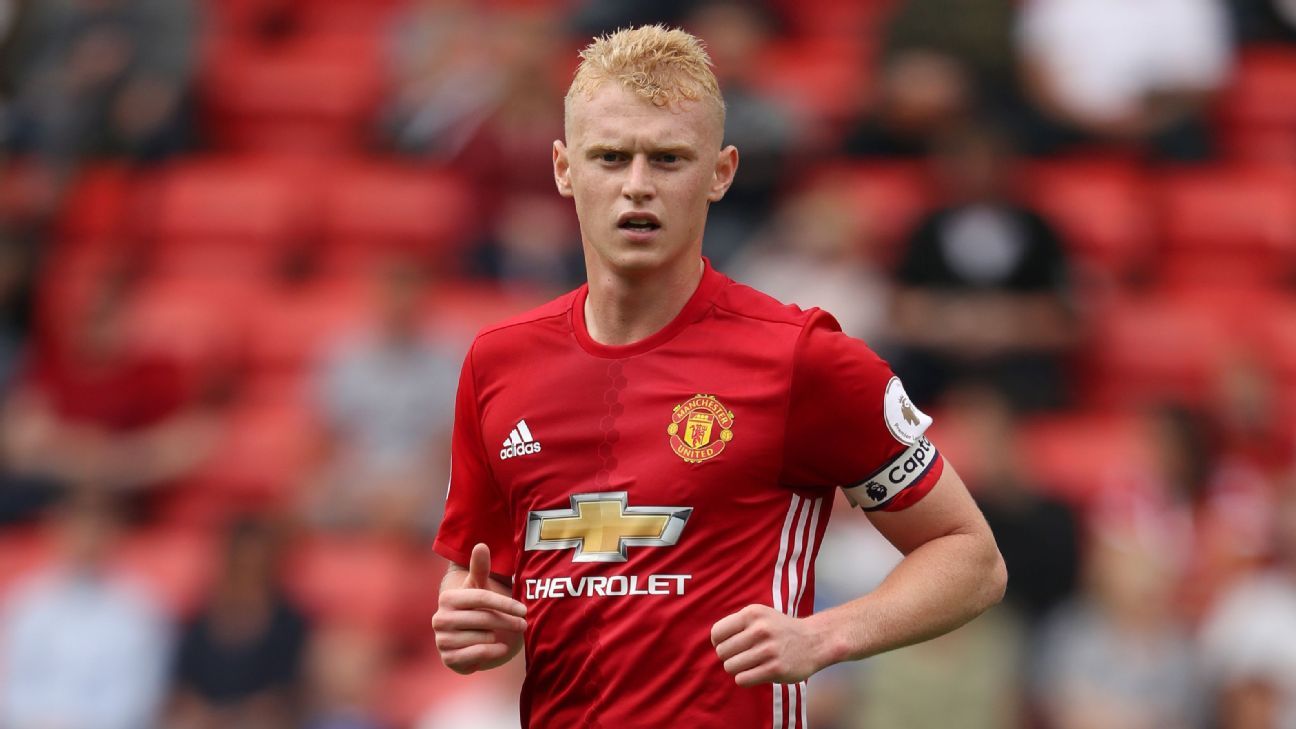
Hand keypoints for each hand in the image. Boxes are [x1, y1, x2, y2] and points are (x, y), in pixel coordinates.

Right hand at [432, 543, 526, 673]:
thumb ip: (480, 568)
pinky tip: (501, 647)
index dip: (505, 603)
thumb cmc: (476, 609)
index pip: (482, 598)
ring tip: (498, 634)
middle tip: (523, 624)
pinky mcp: (449, 659)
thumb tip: (481, 544)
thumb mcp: (479, 588)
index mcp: (448, 598)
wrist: (466, 640)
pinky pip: (478, 654)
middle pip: (485, 618)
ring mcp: (442, 640)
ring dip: (497, 636)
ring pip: (484, 636)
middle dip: (508, 621)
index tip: (524, 609)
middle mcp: (440, 619)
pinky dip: (494, 651)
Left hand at [710, 604, 828, 686]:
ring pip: (730, 667)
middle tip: (742, 656)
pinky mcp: (775, 669)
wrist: (814, 641)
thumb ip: (737, 624)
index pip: (717, 633)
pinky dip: (745, 678)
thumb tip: (714, 642)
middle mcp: (760, 630)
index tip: (729, 645)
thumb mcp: (760, 615)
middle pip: (722, 652)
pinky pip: (742, 680)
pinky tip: (755, 673)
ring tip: (749, 664)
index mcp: (753, 614)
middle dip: (728, 657)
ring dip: (737, 669)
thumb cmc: (780, 630)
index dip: (718, 642)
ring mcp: (768, 650)